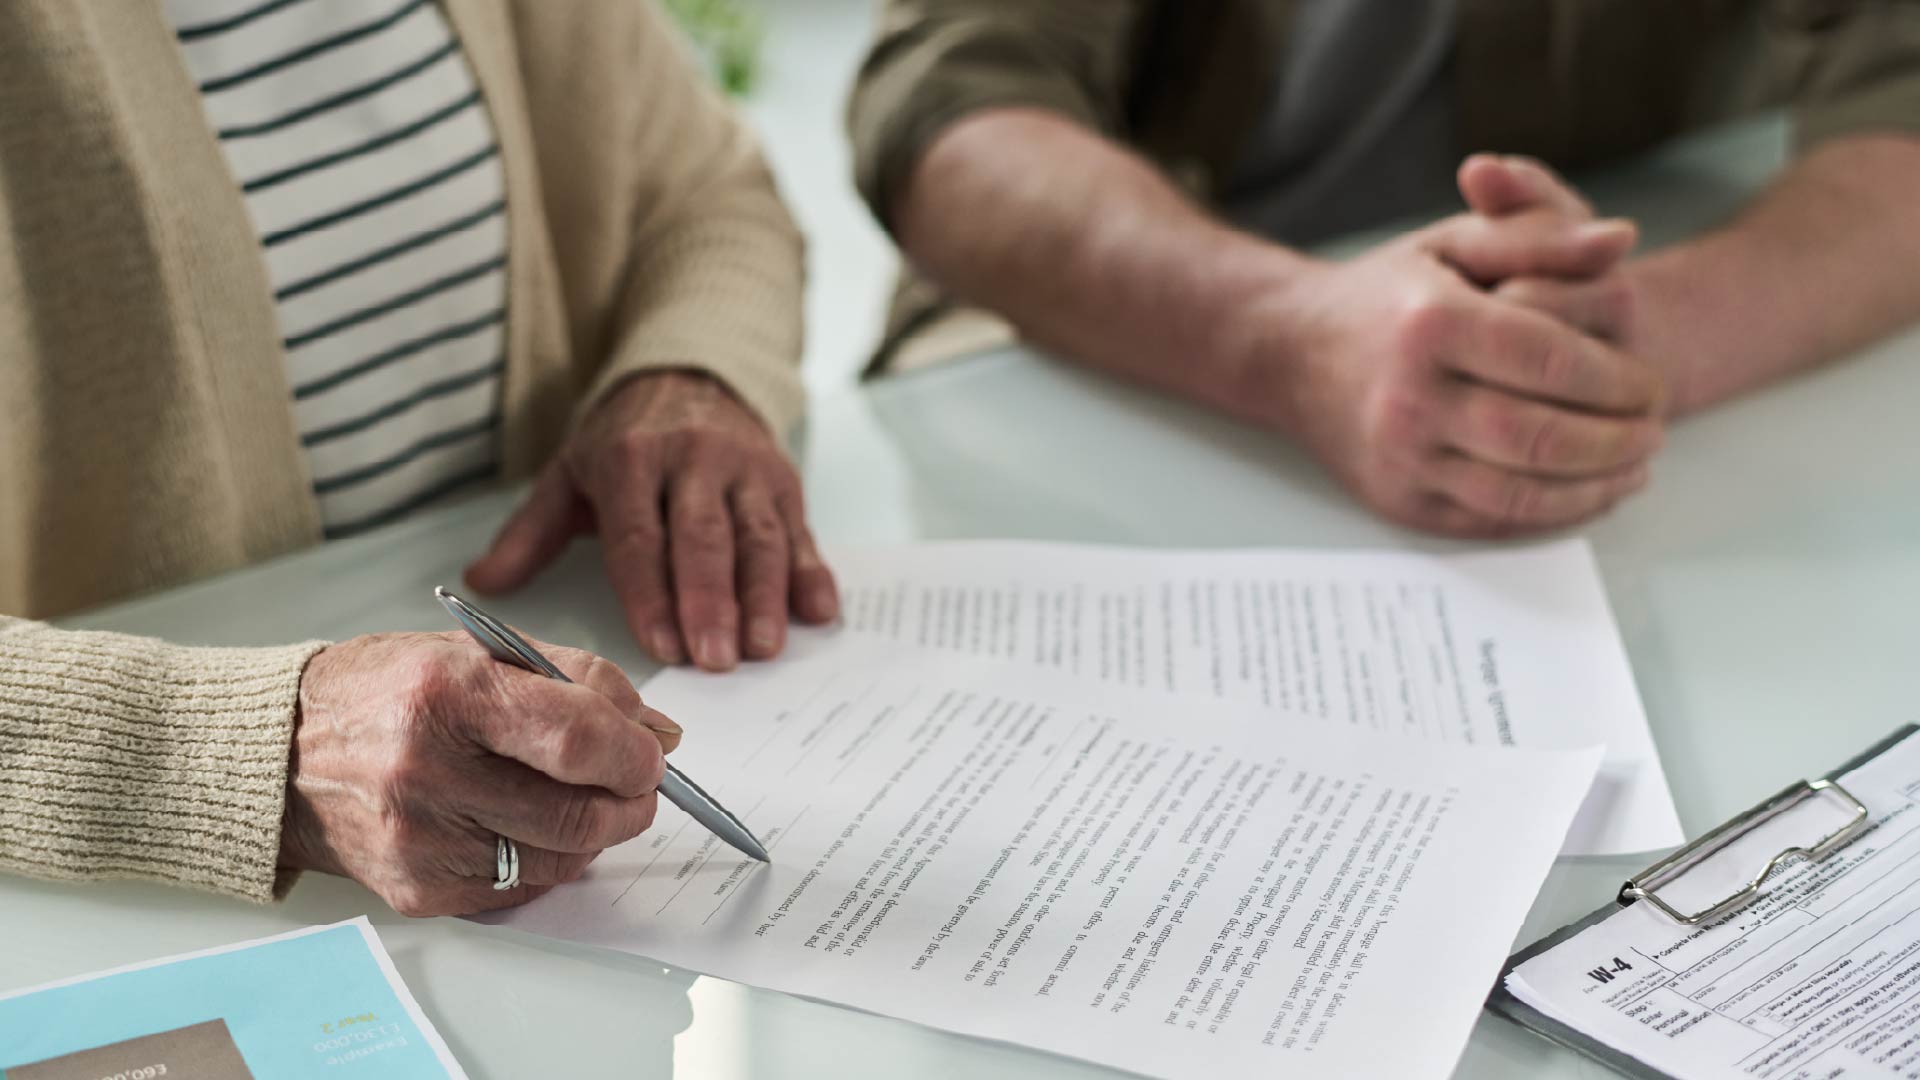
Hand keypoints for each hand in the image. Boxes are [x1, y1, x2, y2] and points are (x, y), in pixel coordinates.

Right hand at [280, 632, 677, 916]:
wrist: (286, 756)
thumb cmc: (386, 693)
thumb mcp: (479, 652)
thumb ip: (579, 680)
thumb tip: (658, 730)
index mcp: (446, 694)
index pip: (576, 738)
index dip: (634, 752)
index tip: (651, 752)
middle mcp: (427, 772)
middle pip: (577, 813)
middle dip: (630, 801)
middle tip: (635, 783)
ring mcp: (421, 841)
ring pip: (560, 858)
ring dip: (594, 832)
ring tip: (579, 797)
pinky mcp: (419, 889)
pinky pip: (521, 887)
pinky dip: (547, 859)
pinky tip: (526, 824)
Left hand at [464, 371, 839, 671]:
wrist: (689, 374)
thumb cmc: (625, 443)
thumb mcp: (569, 474)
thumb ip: (529, 533)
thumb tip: (481, 583)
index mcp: (631, 459)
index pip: (639, 536)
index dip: (651, 594)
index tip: (662, 647)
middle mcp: (693, 459)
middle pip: (704, 538)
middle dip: (711, 601)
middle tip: (716, 660)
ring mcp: (745, 468)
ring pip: (758, 537)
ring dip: (765, 596)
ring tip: (764, 649)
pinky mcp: (785, 480)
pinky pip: (801, 531)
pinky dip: (813, 573)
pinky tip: (820, 614)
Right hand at [1242, 192, 1663, 535]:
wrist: (1289, 354)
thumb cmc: (1386, 295)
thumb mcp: (1454, 243)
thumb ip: (1539, 234)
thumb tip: (1620, 240)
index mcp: (1431, 323)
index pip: (1553, 361)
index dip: (1621, 380)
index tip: (1653, 384)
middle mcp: (1410, 396)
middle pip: (1544, 435)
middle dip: (1619, 440)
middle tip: (1656, 430)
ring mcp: (1401, 456)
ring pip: (1523, 491)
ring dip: (1597, 487)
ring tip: (1636, 467)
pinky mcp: (1399, 500)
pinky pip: (1492, 520)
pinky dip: (1553, 515)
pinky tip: (1588, 493)